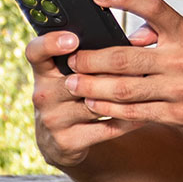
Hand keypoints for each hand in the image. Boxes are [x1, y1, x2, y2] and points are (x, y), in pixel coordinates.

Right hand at [27, 27, 133, 169]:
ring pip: (96, 105)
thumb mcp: (66, 76)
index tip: (73, 39)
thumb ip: (86, 58)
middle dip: (108, 73)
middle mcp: (43, 95)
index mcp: (42, 72)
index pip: (35, 51)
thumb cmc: (71, 97)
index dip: (50, 43)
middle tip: (137, 63)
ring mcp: (53, 120)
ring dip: (124, 97)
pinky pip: (106, 128)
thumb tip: (131, 41)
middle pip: (77, 80)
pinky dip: (128, 120)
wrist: (60, 141)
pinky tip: (145, 112)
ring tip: (147, 86)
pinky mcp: (67, 142)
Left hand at [63, 0, 182, 135]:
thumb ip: (166, 32)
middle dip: (90, 59)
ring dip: (92, 86)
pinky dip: (110, 109)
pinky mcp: (178, 116)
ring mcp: (179, 91)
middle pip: (123, 58)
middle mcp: (182, 60)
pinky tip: (94, 104)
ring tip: (73, 83)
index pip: (153, 8)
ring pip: (123, 89)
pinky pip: (135, 113)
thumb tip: (132, 34)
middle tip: (70, 58)